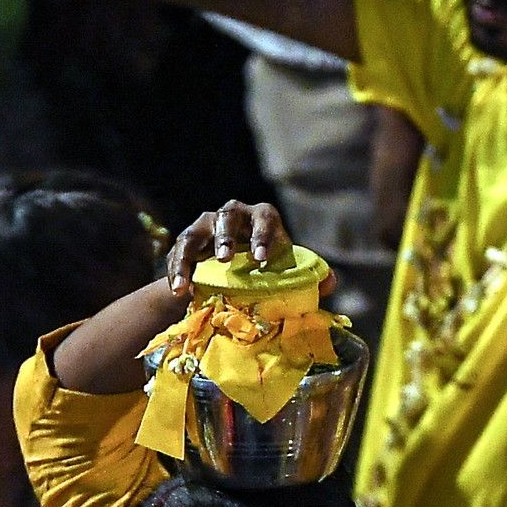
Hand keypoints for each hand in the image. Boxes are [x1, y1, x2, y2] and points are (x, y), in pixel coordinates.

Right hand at [162, 198, 307, 296]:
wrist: (231, 272)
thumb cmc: (265, 267)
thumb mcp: (285, 269)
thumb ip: (308, 276)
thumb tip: (330, 284)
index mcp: (262, 218)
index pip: (264, 217)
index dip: (263, 235)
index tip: (262, 259)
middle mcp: (232, 215)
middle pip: (228, 215)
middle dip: (226, 237)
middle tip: (225, 259)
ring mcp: (206, 226)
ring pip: (196, 232)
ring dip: (194, 253)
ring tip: (193, 279)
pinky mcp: (186, 243)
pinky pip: (178, 253)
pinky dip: (177, 271)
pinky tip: (178, 290)